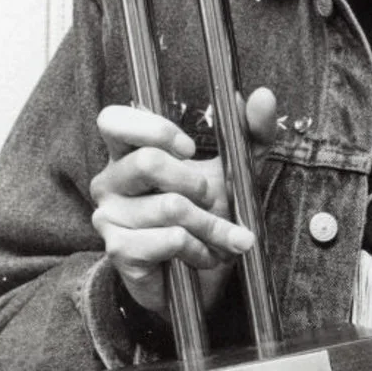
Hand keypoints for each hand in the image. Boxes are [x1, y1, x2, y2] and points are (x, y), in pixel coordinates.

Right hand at [90, 87, 278, 316]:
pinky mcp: (119, 250)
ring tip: (222, 237)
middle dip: (197, 183)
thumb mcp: (234, 170)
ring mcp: (109, 216)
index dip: (152, 129)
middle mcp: (110, 181)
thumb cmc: (207, 214)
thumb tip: (262, 96)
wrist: (199, 274)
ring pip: (170, 208)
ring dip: (211, 225)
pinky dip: (201, 249)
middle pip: (149, 162)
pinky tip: (203, 255)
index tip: (189, 148)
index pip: (113, 121)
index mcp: (128, 153)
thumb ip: (249, 133)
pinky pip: (170, 239)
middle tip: (213, 199)